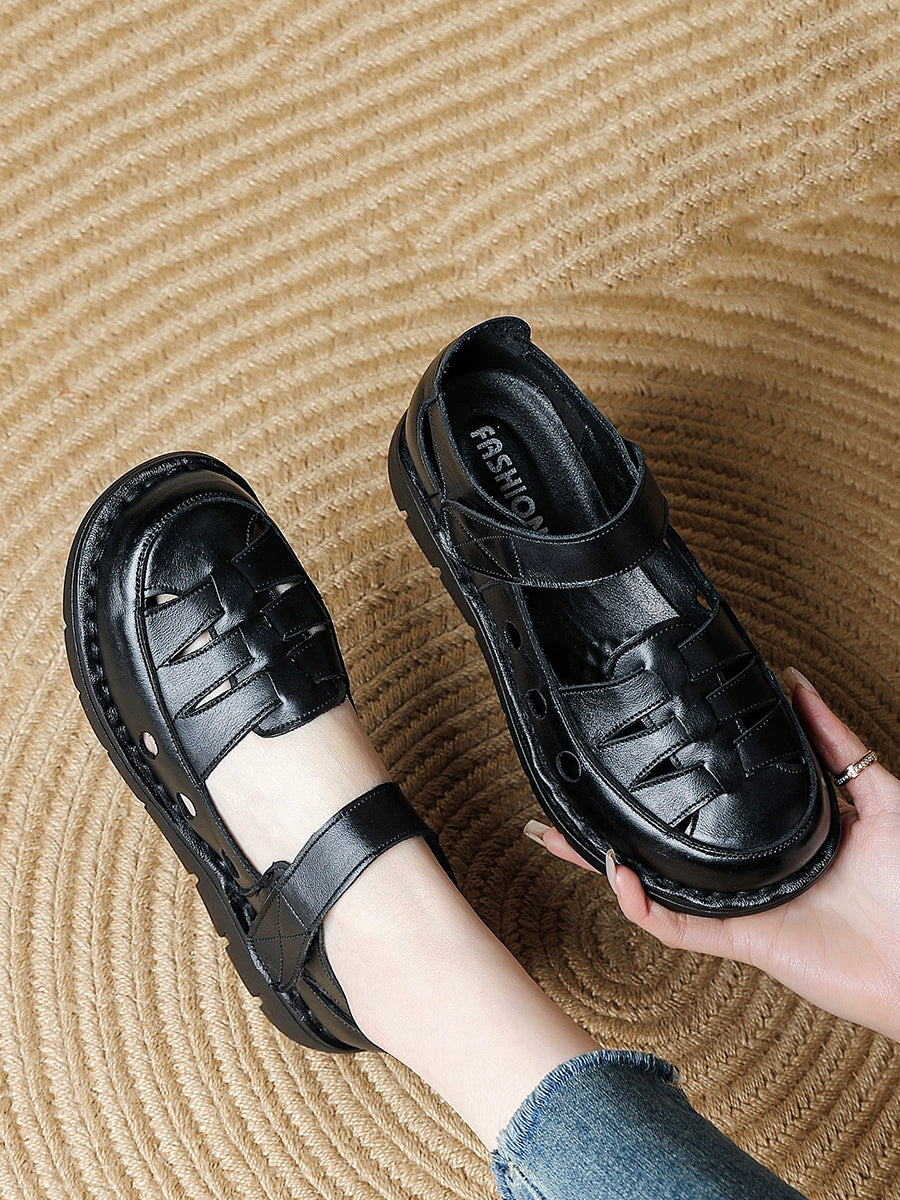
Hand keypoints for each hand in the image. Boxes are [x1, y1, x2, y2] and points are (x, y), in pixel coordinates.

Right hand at [526, 668, 899, 1040]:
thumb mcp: (878, 793)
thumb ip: (836, 741)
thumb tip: (798, 683)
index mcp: (774, 838)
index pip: (705, 807)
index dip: (663, 785)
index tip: (630, 753)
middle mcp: (748, 873)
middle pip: (662, 849)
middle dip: (606, 828)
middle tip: (563, 803)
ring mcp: (740, 907)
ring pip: (654, 885)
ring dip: (603, 864)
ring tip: (559, 834)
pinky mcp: (743, 938)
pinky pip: (678, 924)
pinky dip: (641, 904)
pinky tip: (617, 871)